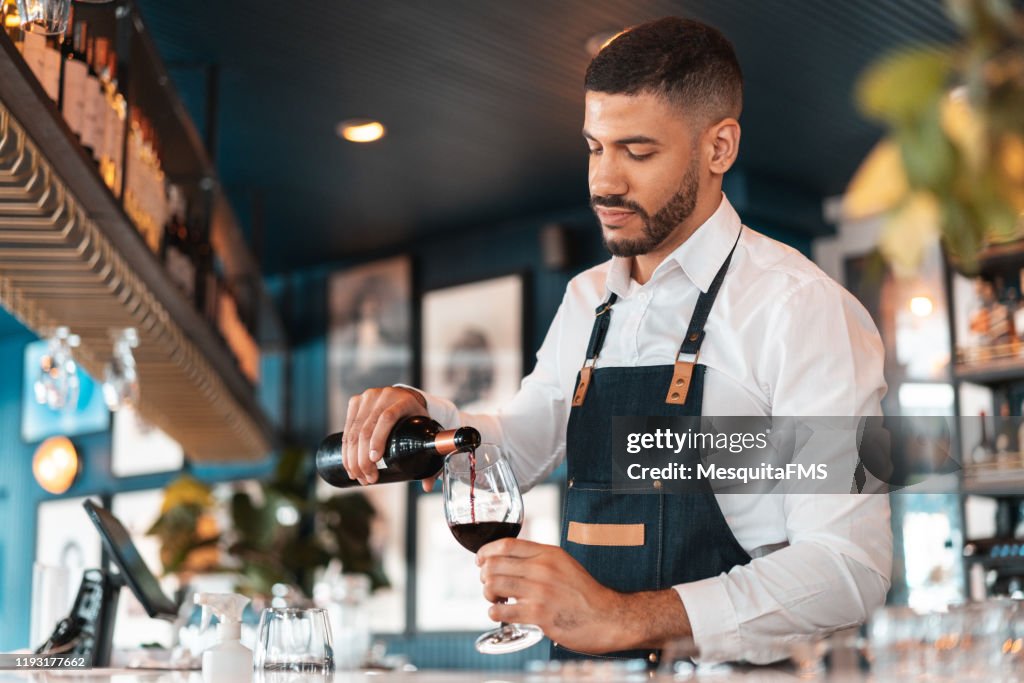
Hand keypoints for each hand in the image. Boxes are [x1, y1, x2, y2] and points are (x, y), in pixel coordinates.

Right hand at [342, 386, 426, 484]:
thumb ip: (430, 455)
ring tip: (357, 475)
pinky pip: (347, 427)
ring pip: (354, 430)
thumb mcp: (425, 429)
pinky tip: (349, 463)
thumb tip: (427, 486)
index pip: (387, 418)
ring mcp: (367, 397)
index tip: (375, 460)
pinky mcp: (356, 401)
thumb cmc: (416, 416)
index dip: (378, 439)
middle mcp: (383, 396)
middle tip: (367, 478)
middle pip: (366, 428)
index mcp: (403, 401)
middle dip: (363, 458)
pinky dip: (346, 448)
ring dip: (352, 457)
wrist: (404, 397)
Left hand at [476, 539, 692, 652]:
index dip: (486, 551)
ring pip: (493, 586)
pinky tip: (500, 614)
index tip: (480, 559)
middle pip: (495, 565)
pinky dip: (494, 613)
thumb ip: (540, 560)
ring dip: (488, 595)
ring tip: (496, 600)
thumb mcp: (565, 565)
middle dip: (484, 575)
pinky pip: (501, 612)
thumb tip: (511, 560)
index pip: (507, 544)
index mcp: (549, 554)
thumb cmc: (586, 594)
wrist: (609, 617)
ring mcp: (540, 592)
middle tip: (488, 585)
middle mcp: (542, 569)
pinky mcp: (539, 615)